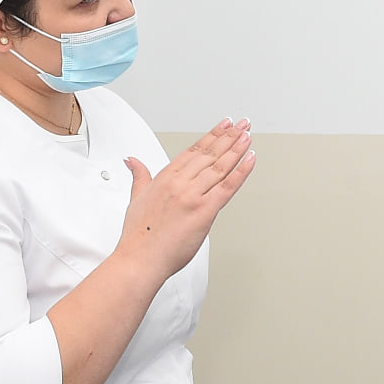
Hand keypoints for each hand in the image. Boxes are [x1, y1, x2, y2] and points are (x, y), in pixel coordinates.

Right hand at [119, 119, 255, 278]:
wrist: (140, 259)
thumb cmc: (138, 236)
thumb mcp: (136, 198)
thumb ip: (140, 176)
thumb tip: (133, 161)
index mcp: (165, 178)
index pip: (193, 150)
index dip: (211, 136)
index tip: (222, 126)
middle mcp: (180, 184)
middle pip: (209, 154)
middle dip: (228, 137)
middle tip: (242, 124)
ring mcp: (193, 196)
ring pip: (220, 166)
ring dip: (237, 148)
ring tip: (247, 135)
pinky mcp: (204, 212)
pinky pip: (227, 187)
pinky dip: (241, 171)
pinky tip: (250, 159)